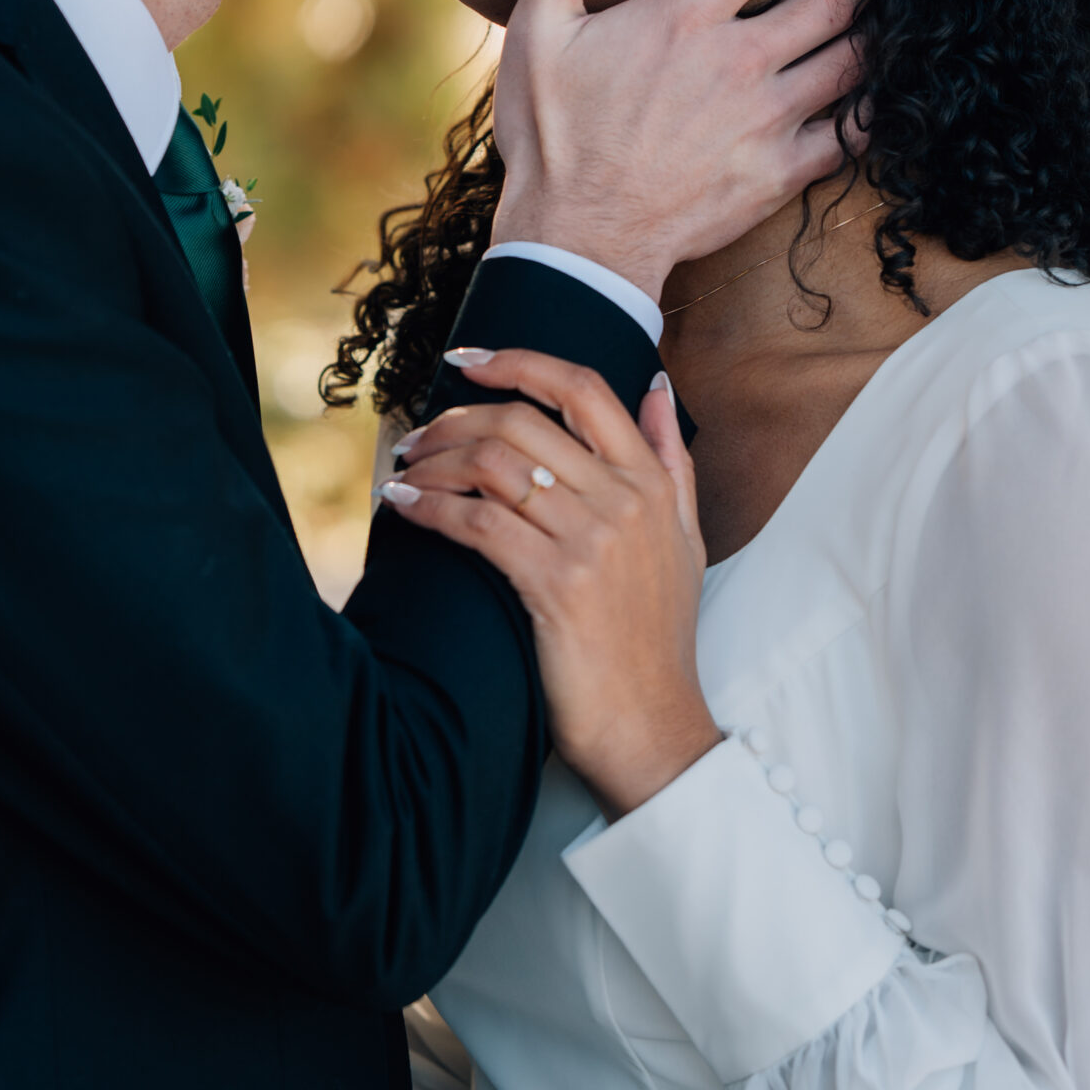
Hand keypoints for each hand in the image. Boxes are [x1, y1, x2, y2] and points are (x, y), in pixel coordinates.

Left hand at [379, 350, 720, 818]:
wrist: (654, 728)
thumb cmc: (659, 639)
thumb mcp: (686, 540)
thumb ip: (671, 460)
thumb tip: (654, 387)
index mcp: (651, 483)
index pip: (582, 388)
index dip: (519, 361)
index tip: (468, 360)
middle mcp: (624, 501)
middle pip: (523, 422)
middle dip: (456, 418)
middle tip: (417, 436)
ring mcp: (591, 541)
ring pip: (493, 465)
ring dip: (434, 461)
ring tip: (405, 471)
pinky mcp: (555, 585)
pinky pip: (477, 522)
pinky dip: (430, 507)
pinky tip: (403, 506)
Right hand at [490, 0, 864, 305]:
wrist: (578, 238)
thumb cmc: (555, 138)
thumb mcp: (537, 35)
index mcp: (684, 16)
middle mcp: (738, 59)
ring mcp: (767, 118)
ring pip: (854, 61)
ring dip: (883, 31)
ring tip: (908, 10)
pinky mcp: (781, 172)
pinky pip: (852, 134)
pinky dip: (878, 109)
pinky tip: (889, 93)